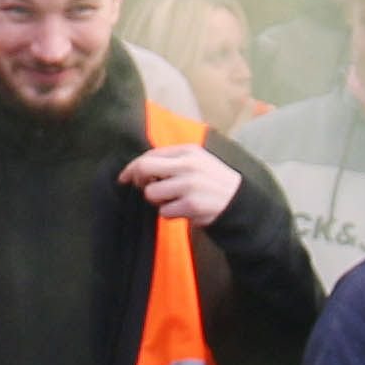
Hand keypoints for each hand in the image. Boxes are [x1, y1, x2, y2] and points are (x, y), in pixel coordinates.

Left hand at [119, 139, 239, 223]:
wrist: (238, 202)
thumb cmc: (212, 182)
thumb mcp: (198, 162)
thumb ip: (173, 161)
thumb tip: (139, 167)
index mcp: (188, 151)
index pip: (150, 155)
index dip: (133, 167)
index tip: (125, 178)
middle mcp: (188, 165)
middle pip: (144, 168)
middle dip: (138, 180)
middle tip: (144, 188)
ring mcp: (189, 185)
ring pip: (151, 193)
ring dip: (157, 201)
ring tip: (173, 201)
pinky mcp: (191, 205)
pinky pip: (164, 211)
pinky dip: (170, 213)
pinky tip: (183, 211)